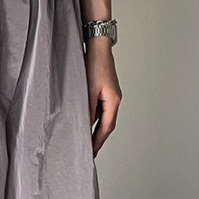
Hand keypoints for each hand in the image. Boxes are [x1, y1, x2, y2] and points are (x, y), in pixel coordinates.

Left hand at [85, 41, 121, 156]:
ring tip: (86, 140)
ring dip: (95, 129)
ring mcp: (110, 95)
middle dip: (98, 139)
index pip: (106, 127)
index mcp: (113, 101)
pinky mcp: (104, 90)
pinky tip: (85, 121)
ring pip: (103, 117)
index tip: (91, 152)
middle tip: (89, 152)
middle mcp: (114, 100)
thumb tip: (84, 125)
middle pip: (107, 124)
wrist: (98, 46)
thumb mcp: (88, 90)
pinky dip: (93, 118)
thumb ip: (87, 108)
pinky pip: (100, 109)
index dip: (98, 141)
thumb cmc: (95, 64)